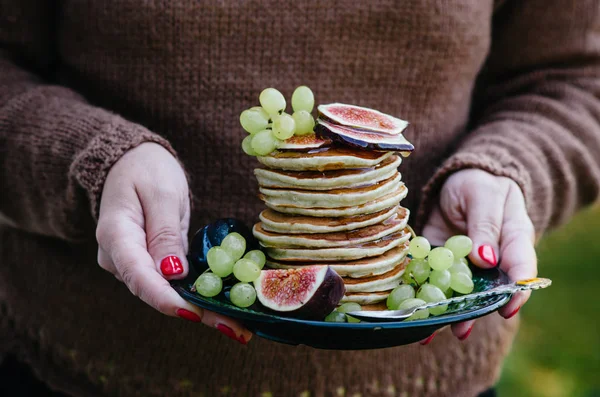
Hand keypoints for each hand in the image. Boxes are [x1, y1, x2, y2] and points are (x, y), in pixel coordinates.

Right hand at [95, 143, 250, 343]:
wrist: (130, 161)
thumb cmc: (146, 169)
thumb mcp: (162, 194)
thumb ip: (165, 233)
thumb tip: (173, 274)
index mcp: (116, 235)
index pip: (139, 276)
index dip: (166, 299)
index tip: (194, 314)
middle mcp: (118, 257)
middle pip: (155, 292)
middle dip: (195, 312)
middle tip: (235, 329)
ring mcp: (131, 263)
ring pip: (165, 292)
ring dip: (201, 309)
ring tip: (238, 326)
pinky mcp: (148, 263)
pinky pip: (171, 283)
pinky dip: (197, 295)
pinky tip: (225, 309)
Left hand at [422, 169, 536, 340]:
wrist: (455, 180)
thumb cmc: (479, 183)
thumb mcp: (483, 196)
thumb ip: (486, 225)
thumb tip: (487, 259)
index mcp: (514, 240)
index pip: (521, 269)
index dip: (517, 291)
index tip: (506, 309)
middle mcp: (492, 261)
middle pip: (488, 290)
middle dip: (474, 311)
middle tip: (461, 328)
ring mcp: (465, 265)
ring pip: (459, 293)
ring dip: (446, 312)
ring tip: (430, 329)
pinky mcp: (439, 263)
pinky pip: (433, 283)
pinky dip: (422, 298)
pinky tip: (410, 315)